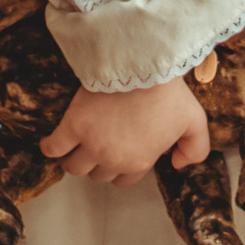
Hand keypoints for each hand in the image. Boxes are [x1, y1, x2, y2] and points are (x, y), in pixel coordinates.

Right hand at [40, 75, 211, 185]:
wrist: (143, 63)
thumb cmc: (168, 92)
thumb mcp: (195, 121)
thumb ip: (195, 149)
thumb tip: (178, 165)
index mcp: (139, 162)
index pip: (123, 181)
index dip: (121, 168)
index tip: (119, 152)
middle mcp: (112, 158)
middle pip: (97, 175)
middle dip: (99, 164)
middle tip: (100, 145)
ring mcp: (91, 143)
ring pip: (74, 167)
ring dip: (74, 161)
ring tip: (75, 147)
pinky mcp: (73, 125)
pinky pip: (53, 148)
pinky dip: (50, 148)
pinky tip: (50, 144)